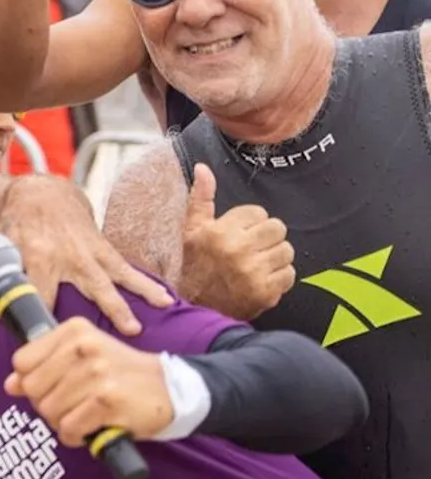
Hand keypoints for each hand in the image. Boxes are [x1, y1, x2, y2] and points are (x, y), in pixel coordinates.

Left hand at [0, 176, 171, 336]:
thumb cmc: (16, 225)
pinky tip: (165, 299)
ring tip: (138, 327)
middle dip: (97, 312)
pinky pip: (127, 269)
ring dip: (128, 303)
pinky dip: (146, 284)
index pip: (39, 294)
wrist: (42, 194)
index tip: (45, 350)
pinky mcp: (104, 250)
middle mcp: (68, 255)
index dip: (40, 321)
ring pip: (113, 280)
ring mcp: (89, 253)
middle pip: (86, 288)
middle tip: (104, 339)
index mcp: (37, 254)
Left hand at [4, 316, 173, 446]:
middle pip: (33, 389)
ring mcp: (96, 374)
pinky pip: (69, 428)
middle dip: (46, 405)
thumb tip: (10, 385)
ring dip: (62, 422)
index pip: (22, 362)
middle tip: (70, 406)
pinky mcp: (108, 401)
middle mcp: (84, 347)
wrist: (170, 388)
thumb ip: (43, 367)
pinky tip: (90, 429)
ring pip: (49, 411)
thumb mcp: (82, 358)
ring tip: (83, 416)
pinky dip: (75, 436)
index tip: (52, 386)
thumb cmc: (119, 373)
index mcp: (73, 331)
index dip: (31, 382)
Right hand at [178, 164, 295, 319]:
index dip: (250, 222)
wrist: (191, 309)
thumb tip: (203, 169)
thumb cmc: (189, 268)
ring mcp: (253, 273)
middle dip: (267, 237)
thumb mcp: (190, 230)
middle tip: (252, 247)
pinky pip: (289, 275)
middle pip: (277, 229)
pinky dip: (279, 277)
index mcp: (218, 232)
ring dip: (274, 257)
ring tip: (256, 264)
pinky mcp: (265, 293)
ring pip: (286, 251)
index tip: (239, 233)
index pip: (257, 213)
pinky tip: (261, 279)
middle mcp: (237, 251)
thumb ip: (200, 198)